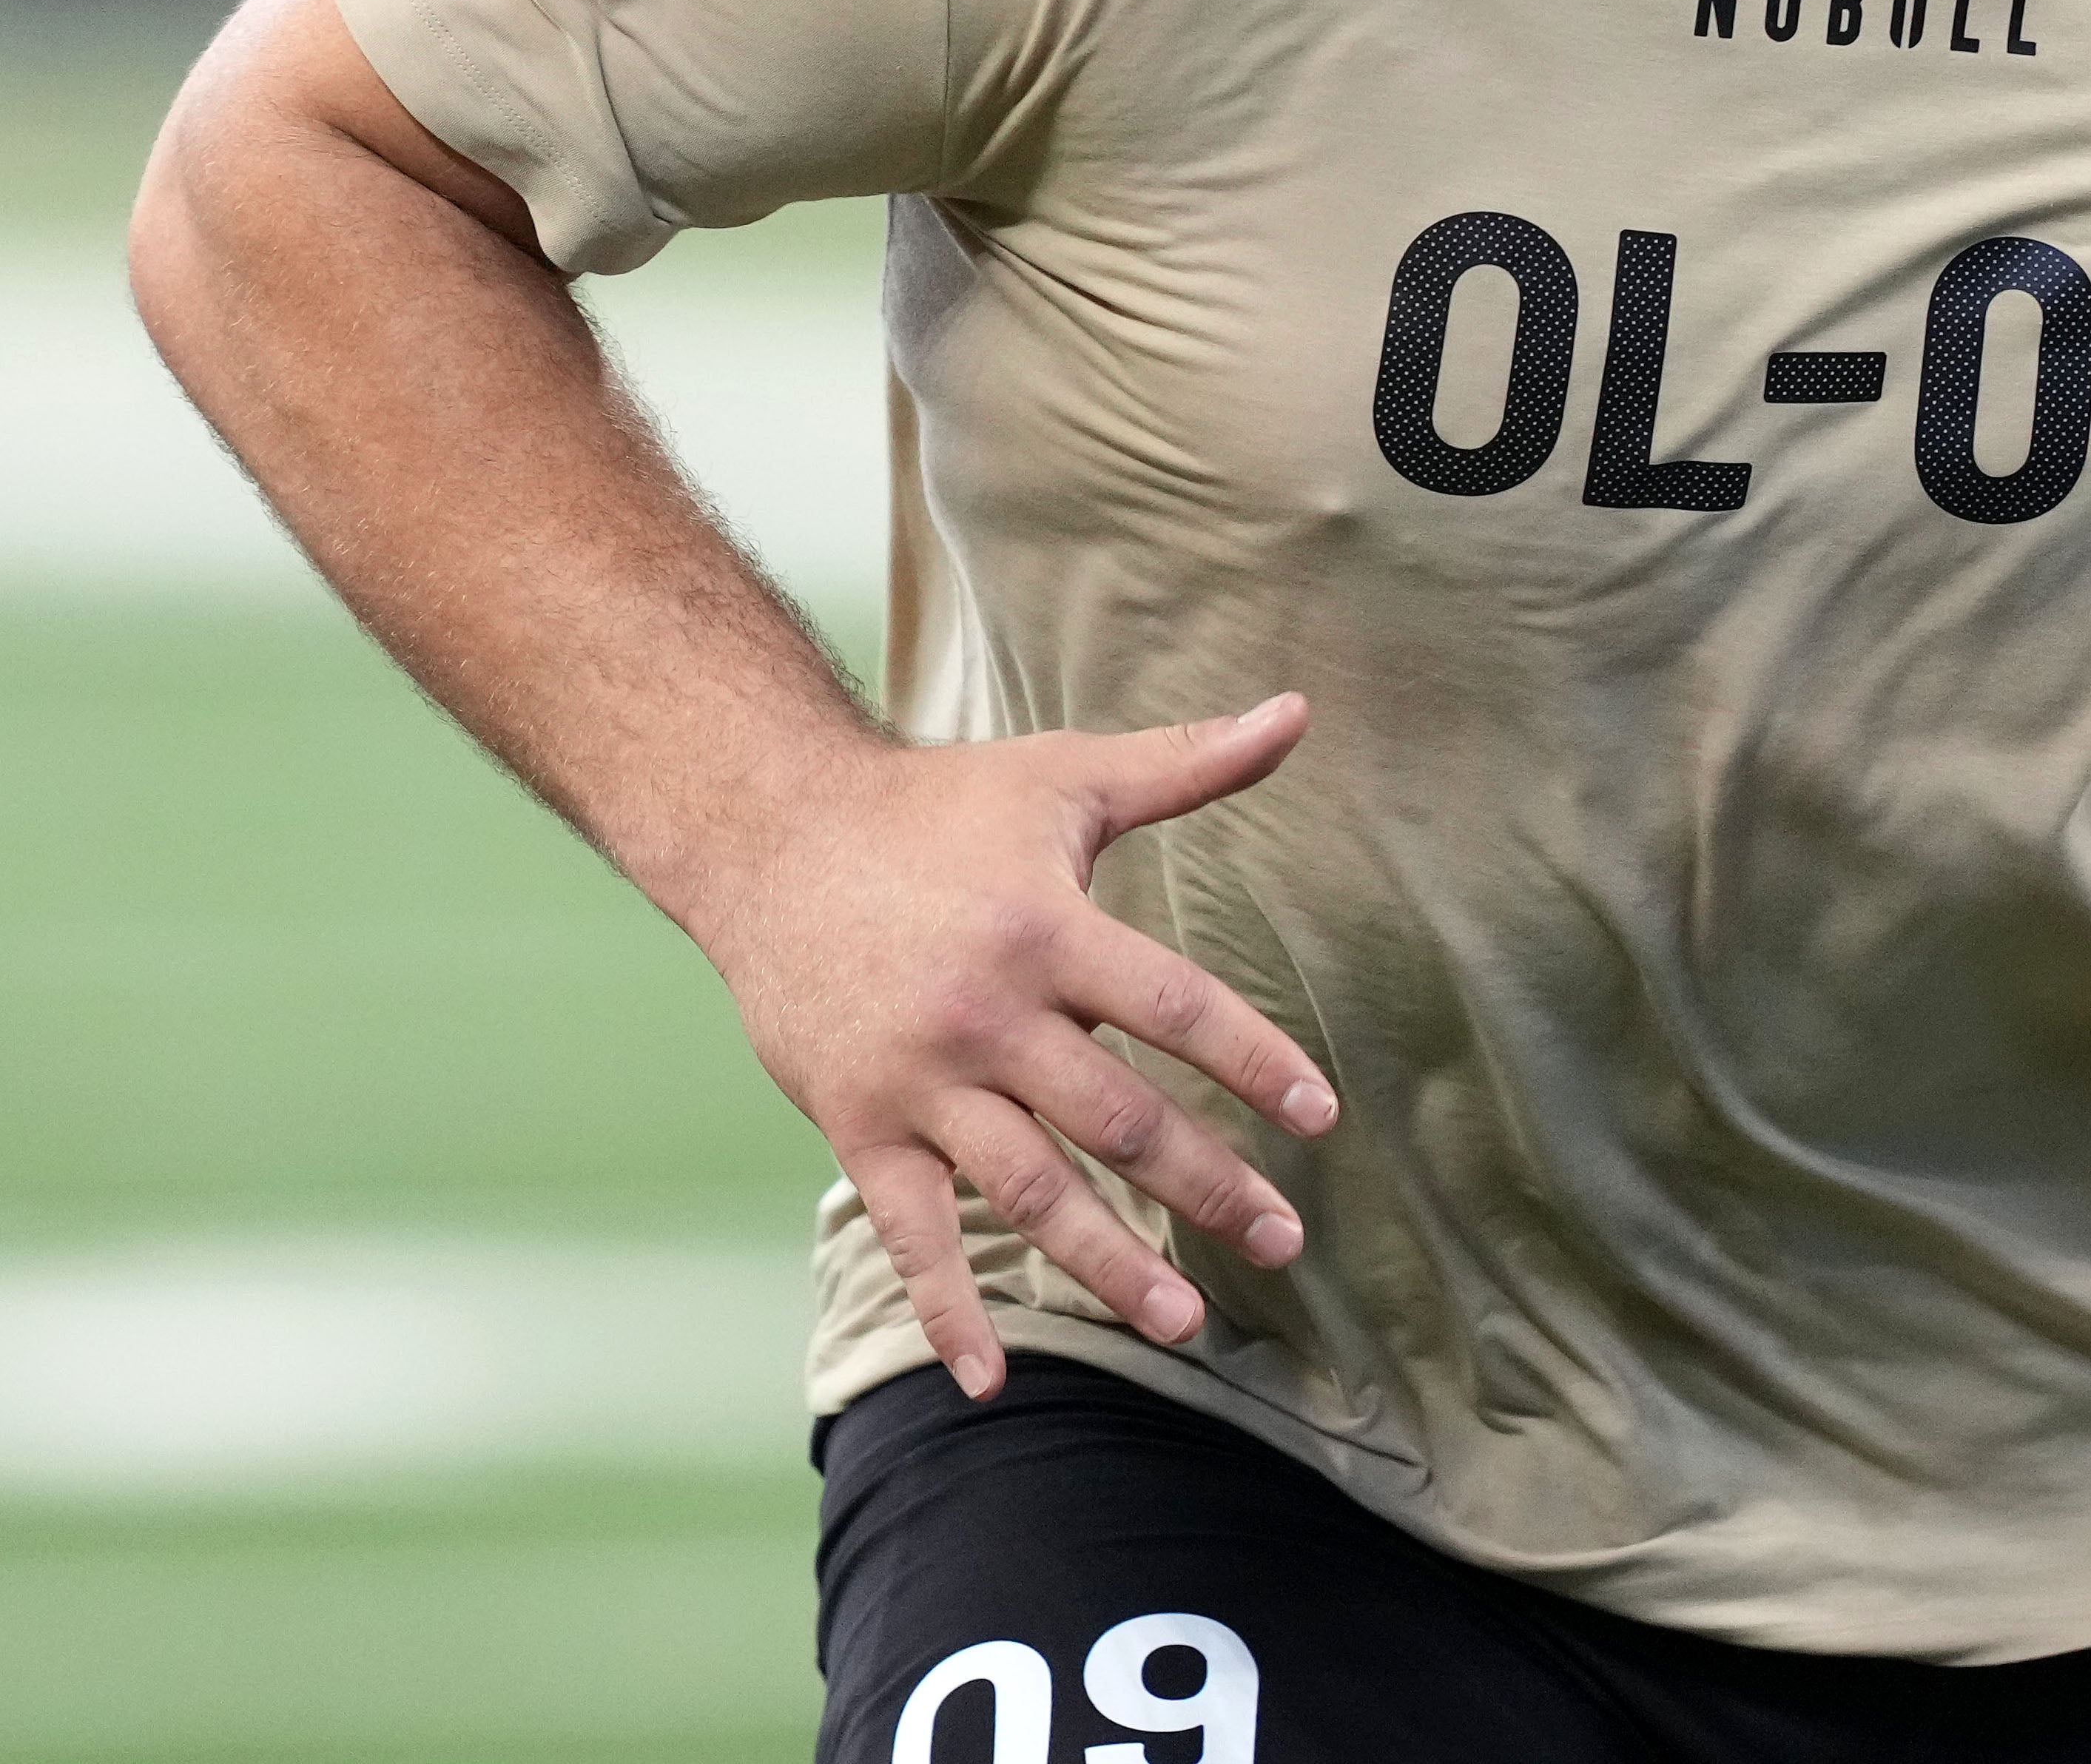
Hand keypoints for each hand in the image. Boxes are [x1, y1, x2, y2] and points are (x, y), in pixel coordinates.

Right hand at [687, 694, 1339, 1395]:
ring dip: (1109, 1262)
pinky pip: (909, 1234)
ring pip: (1028, 1191)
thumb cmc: (937, 807)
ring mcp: (919, 1081)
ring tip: (1185, 1320)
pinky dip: (948, 1310)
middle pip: (1117, 1117)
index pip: (1176, 1007)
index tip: (1322, 1119)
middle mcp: (986, 1013)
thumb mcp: (1065, 776)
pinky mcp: (859, 1126)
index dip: (1255, 1063)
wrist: (768, 834)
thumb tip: (1299, 710)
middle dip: (1207, 1185)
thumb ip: (1189, 763)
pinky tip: (991, 1379)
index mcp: (1047, 927)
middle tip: (1285, 1241)